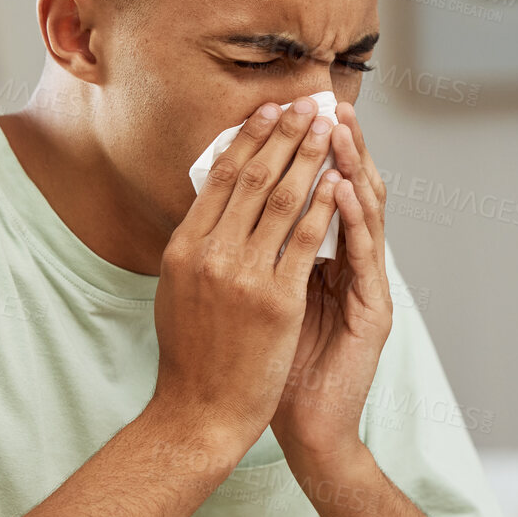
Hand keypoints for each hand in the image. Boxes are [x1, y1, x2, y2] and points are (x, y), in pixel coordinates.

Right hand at [149, 98, 341, 460]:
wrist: (200, 413)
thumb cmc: (191, 358)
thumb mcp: (177, 292)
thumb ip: (195, 249)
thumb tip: (208, 207)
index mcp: (182, 248)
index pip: (219, 178)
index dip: (248, 139)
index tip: (269, 112)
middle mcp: (208, 254)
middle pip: (253, 178)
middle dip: (285, 134)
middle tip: (307, 103)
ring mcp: (242, 276)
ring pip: (282, 200)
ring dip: (310, 157)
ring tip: (329, 127)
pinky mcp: (276, 300)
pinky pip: (306, 242)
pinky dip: (324, 207)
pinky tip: (339, 183)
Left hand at [271, 99, 392, 464]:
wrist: (295, 427)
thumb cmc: (267, 367)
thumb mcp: (256, 296)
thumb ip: (256, 251)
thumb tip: (223, 203)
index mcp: (325, 261)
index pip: (322, 190)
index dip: (309, 150)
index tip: (290, 109)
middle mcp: (352, 268)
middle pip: (352, 191)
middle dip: (339, 146)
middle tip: (326, 102)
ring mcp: (368, 288)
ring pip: (367, 215)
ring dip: (352, 169)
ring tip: (337, 130)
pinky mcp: (374, 313)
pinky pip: (365, 258)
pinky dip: (352, 220)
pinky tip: (341, 189)